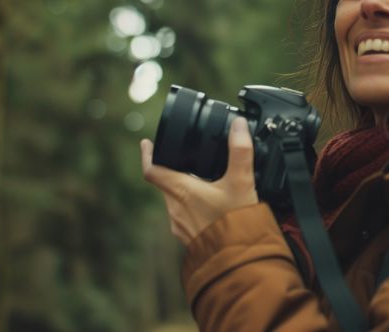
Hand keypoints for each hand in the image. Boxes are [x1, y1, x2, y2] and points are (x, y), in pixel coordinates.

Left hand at [141, 116, 259, 245]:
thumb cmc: (236, 223)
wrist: (239, 263)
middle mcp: (175, 209)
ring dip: (185, 191)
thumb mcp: (241, 182)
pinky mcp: (190, 239)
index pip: (152, 170)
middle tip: (187, 161)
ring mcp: (180, 226)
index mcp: (181, 191)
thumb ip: (240, 151)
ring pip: (176, 202)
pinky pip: (186, 218)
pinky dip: (193, 208)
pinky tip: (213, 208)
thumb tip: (238, 126)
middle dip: (174, 171)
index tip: (146, 143)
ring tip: (205, 183)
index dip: (147, 154)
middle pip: (166, 184)